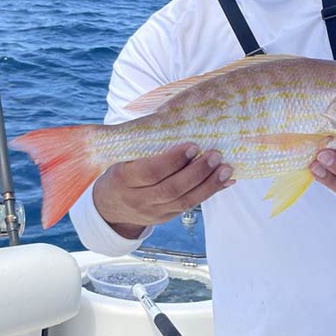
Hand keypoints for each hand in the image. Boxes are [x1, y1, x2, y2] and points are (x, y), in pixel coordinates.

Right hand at [93, 143, 233, 237]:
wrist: (110, 206)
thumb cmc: (120, 168)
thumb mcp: (121, 156)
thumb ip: (141, 141)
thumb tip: (174, 117)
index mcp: (123, 179)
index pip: (151, 172)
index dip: (173, 160)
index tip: (193, 145)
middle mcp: (137, 199)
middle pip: (171, 189)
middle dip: (196, 172)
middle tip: (215, 155)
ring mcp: (152, 212)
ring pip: (184, 202)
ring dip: (208, 185)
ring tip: (226, 168)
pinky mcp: (165, 218)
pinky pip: (190, 206)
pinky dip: (209, 193)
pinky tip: (225, 181)